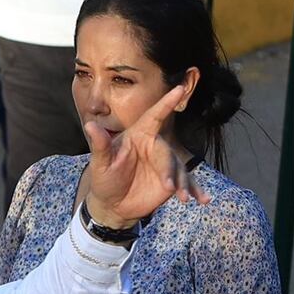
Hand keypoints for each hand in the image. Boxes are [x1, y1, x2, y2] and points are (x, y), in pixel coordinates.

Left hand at [84, 85, 208, 228]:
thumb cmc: (105, 178)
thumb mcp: (100, 163)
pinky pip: (187, 183)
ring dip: (184, 183)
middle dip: (169, 169)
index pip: (154, 116)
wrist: (112, 204)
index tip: (179, 88)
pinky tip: (204, 199)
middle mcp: (155, 146)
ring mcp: (165, 164)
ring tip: (184, 197)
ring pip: (179, 169)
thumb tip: (89, 124)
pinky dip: (196, 190)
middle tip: (168, 186)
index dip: (166, 103)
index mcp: (139, 135)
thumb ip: (100, 144)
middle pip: (167, 153)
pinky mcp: (173, 181)